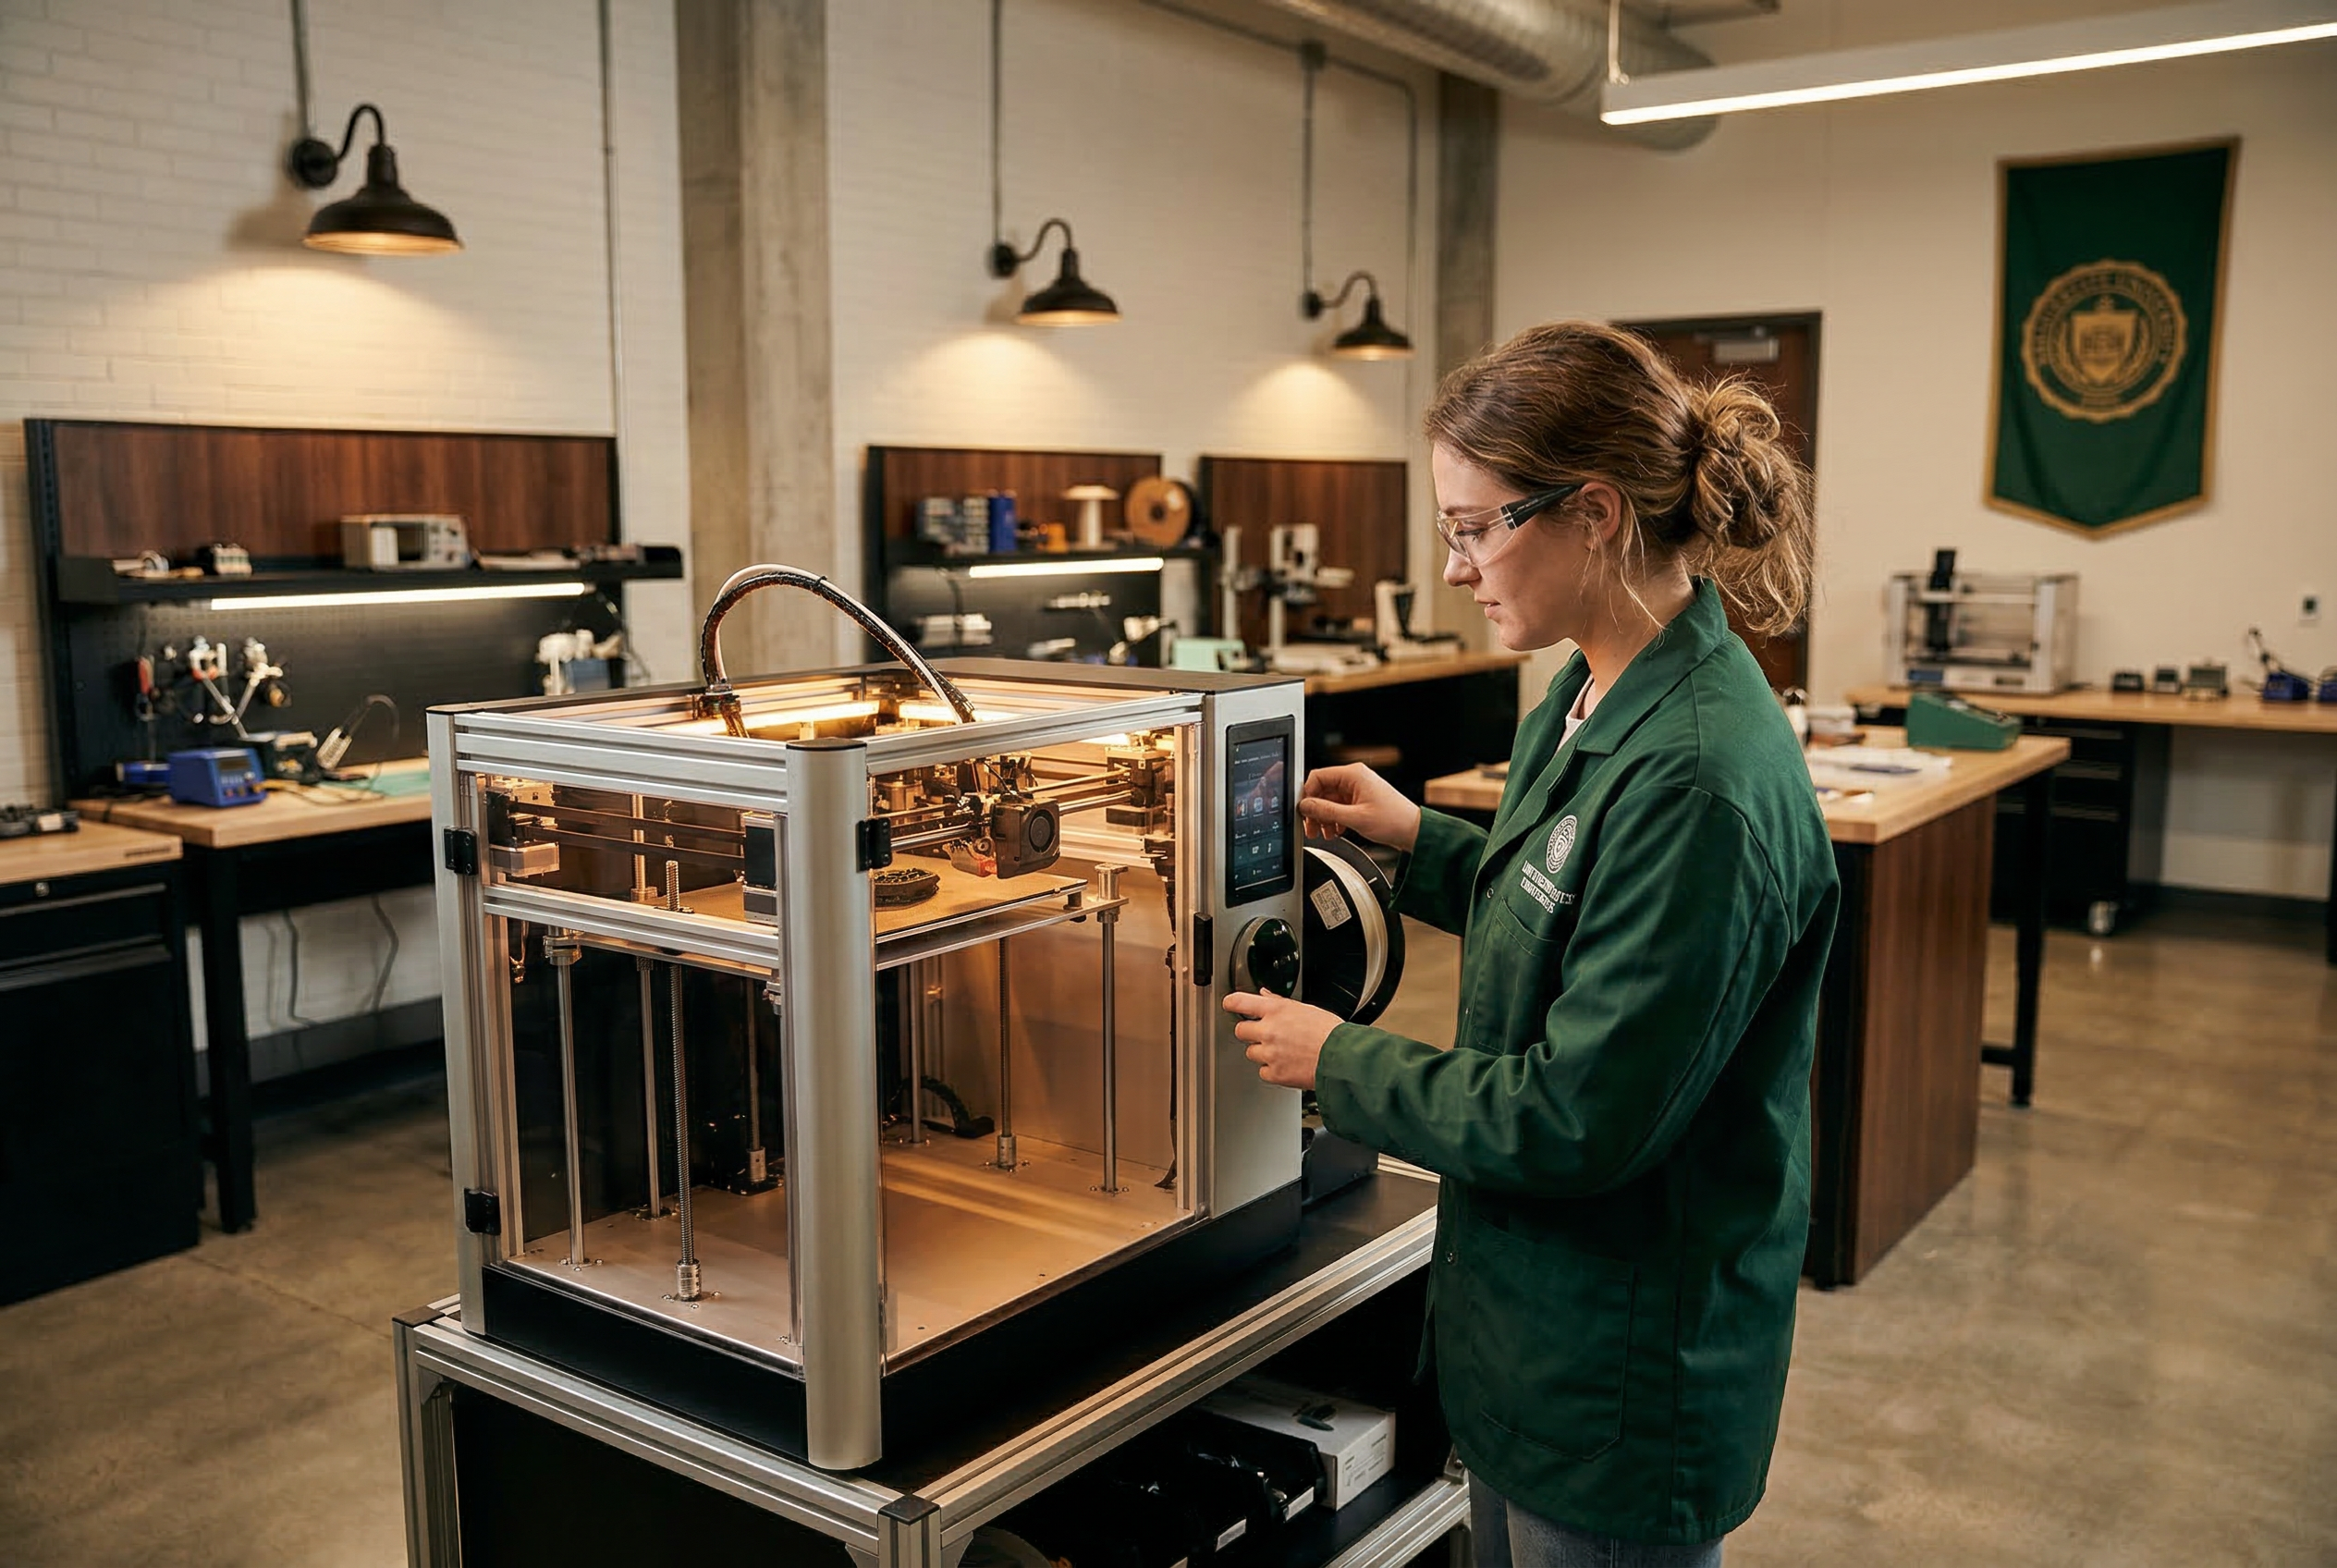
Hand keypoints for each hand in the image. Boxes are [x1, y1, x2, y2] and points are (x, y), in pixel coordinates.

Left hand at [1224, 990, 1340, 1090]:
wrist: (1343, 1058)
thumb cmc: (1330, 1033)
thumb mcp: (1306, 1009)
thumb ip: (1280, 1003)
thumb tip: (1264, 995)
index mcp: (1276, 1010)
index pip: (1241, 1002)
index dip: (1231, 1003)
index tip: (1229, 1005)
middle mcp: (1269, 1030)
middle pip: (1241, 1030)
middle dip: (1250, 1033)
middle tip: (1265, 1035)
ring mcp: (1270, 1053)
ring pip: (1251, 1053)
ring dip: (1262, 1053)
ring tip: (1283, 1052)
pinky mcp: (1275, 1073)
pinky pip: (1263, 1072)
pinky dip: (1272, 1070)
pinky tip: (1287, 1065)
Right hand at [1299, 764, 1420, 851]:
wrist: (1413, 831)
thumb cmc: (1393, 820)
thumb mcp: (1355, 817)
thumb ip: (1326, 810)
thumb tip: (1306, 805)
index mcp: (1354, 775)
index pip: (1318, 776)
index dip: (1308, 795)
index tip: (1304, 811)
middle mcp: (1354, 779)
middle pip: (1322, 790)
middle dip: (1316, 810)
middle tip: (1312, 827)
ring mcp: (1357, 790)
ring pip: (1329, 801)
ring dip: (1325, 818)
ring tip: (1326, 833)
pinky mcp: (1360, 801)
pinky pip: (1339, 807)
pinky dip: (1335, 820)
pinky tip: (1337, 831)